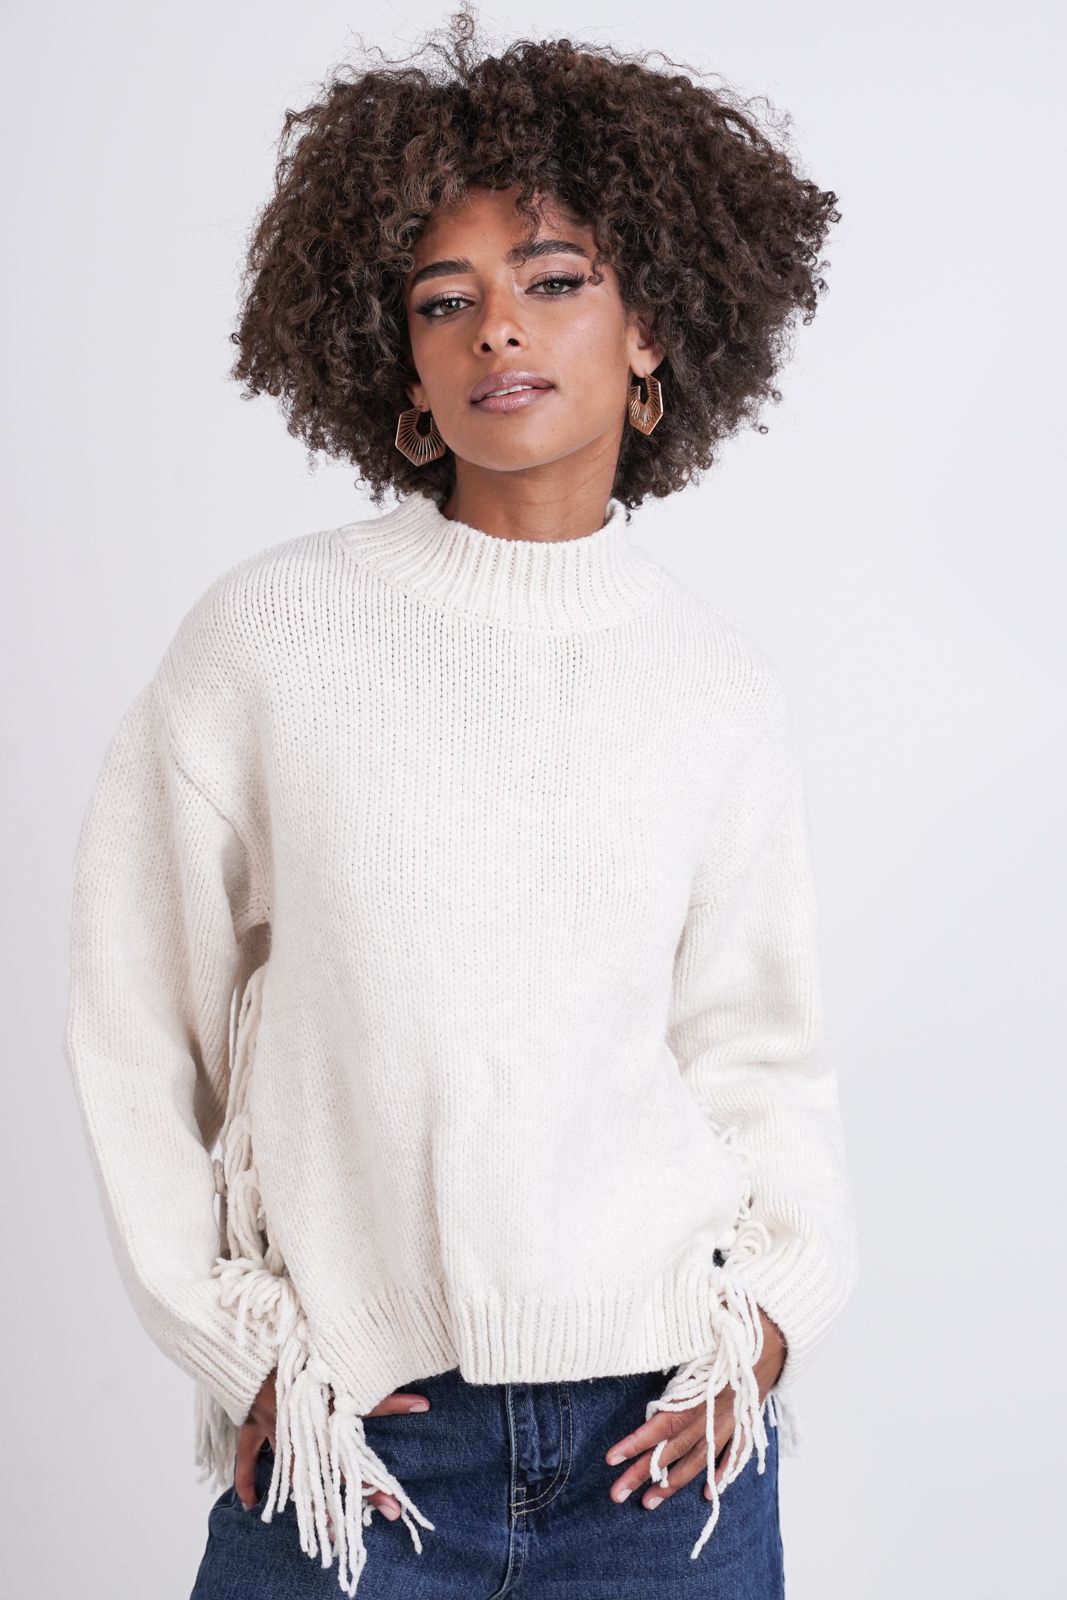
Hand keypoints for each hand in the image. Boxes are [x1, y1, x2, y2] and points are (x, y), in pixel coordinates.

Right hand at [234, 1367, 431, 1522]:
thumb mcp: (345, 1370)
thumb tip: (425, 1406)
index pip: (351, 1460)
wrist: (257, 1340)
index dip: (372, 1482)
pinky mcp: (249, 1422)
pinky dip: (246, 1479)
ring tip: (328, 1528)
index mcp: (323, 1417)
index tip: (393, 1504)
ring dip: (309, 1501)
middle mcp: (300, 1430)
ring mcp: (273, 1428)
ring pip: (293, 1474)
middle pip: (328, 1472)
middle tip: (378, 1516)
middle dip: (352, 1496)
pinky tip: (250, 1504)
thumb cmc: (306, 1349)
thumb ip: (383, 1396)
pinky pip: (246, 1455)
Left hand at [603, 1307, 785, 1509]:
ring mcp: (730, 1421)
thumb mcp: (695, 1334)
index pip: (662, 1423)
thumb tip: (644, 1342)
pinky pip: (733, 1453)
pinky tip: (708, 1492)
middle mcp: (713, 1413)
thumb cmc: (729, 1325)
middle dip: (643, 1473)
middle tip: (616, 1495)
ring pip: (699, 1458)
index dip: (636, 1442)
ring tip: (649, 1502)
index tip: (610, 1458)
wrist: (775, 1331)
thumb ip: (673, 1344)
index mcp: (698, 1392)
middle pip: (673, 1449)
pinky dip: (721, 1473)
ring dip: (674, 1483)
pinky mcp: (745, 1420)